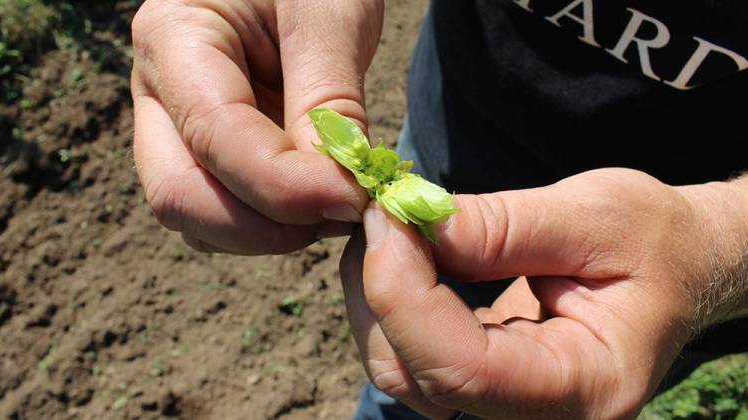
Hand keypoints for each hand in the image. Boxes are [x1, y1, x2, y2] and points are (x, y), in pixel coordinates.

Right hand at [131, 0, 382, 253]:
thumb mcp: (329, 16)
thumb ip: (328, 101)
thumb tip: (334, 191)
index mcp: (173, 37)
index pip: (214, 137)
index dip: (284, 186)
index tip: (354, 199)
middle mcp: (158, 92)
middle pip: (181, 196)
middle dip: (264, 225)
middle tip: (342, 211)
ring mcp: (176, 128)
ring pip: (198, 216)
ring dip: (269, 230)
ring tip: (335, 202)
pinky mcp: (207, 153)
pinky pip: (224, 211)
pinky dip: (271, 224)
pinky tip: (317, 200)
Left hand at [340, 168, 744, 418]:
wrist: (677, 264)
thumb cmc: (654, 240)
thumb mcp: (594, 215)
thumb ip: (501, 227)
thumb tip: (408, 223)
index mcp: (588, 384)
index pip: (466, 370)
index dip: (406, 295)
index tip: (387, 216)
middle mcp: (541, 414)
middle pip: (418, 377)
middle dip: (382, 291)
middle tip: (383, 211)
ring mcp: (507, 402)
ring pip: (401, 370)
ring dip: (378, 295)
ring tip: (396, 227)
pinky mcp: (483, 378)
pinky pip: (412, 353)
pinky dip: (394, 301)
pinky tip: (406, 253)